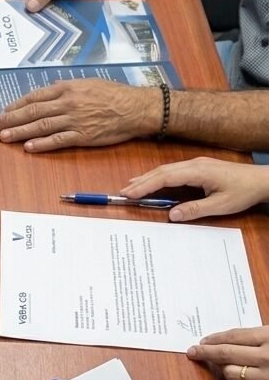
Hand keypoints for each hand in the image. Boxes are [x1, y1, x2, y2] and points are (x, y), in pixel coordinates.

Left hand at [0, 79, 161, 151]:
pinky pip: (57, 140)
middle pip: (32, 112)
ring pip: (40, 126)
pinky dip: (41, 144)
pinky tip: (28, 147)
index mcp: (67, 88)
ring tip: (4, 137)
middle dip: (10, 120)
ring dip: (19, 132)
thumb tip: (49, 92)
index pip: (34, 97)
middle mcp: (67, 103)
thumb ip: (66, 88)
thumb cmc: (113, 94)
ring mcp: (74, 120)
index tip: (2, 112)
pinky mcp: (82, 136)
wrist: (135, 108)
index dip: (15, 105)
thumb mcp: (87, 83)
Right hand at [122, 157, 268, 221]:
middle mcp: (194, 165)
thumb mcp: (220, 205)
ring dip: (148, 178)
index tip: (130, 194)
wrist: (261, 180)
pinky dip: (159, 177)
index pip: (165, 177)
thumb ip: (195, 210)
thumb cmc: (243, 191)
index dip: (146, 185)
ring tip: (131, 186)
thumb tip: (172, 215)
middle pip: (162, 171)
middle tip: (123, 192)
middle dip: (141, 181)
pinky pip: (174, 171)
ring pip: (167, 169)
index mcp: (198, 172)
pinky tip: (153, 181)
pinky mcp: (199, 168)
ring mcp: (196, 164)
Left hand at [187, 326, 268, 379]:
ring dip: (223, 369)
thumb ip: (259, 338)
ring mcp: (266, 378)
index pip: (233, 337)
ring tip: (223, 365)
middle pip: (225, 354)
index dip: (214, 339)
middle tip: (193, 352)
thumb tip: (229, 339)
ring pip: (229, 373)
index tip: (202, 341)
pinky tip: (241, 379)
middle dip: (205, 352)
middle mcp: (265, 357)